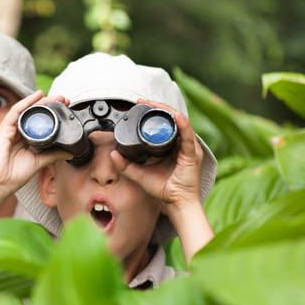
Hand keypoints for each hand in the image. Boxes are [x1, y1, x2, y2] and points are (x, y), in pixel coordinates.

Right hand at [0, 90, 71, 197]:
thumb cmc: (11, 176)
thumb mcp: (38, 163)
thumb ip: (52, 155)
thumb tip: (69, 151)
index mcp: (26, 142)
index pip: (41, 125)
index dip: (53, 116)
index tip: (66, 111)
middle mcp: (18, 134)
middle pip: (35, 115)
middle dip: (50, 106)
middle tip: (64, 100)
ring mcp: (11, 130)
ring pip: (28, 111)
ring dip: (42, 102)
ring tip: (56, 96)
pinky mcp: (4, 128)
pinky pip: (16, 111)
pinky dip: (27, 102)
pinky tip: (37, 95)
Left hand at [110, 100, 203, 215]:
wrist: (176, 203)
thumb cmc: (164, 190)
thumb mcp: (140, 175)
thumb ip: (126, 165)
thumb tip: (112, 154)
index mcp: (172, 146)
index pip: (164, 123)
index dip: (153, 112)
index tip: (139, 105)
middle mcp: (182, 144)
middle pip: (171, 119)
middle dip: (157, 107)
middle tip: (142, 101)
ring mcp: (188, 147)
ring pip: (179, 122)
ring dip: (166, 111)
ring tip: (153, 104)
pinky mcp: (191, 154)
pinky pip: (187, 135)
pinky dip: (182, 124)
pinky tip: (174, 116)